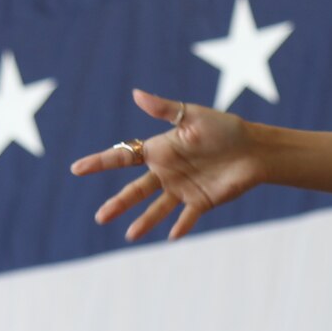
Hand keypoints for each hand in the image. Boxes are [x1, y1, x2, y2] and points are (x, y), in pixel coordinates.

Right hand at [70, 88, 260, 240]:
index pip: (123, 156)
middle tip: (99, 217)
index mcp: (160, 150)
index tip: (76, 169)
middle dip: (117, 204)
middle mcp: (167, 172)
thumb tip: (136, 93)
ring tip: (129, 237)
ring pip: (157, 209)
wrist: (254, 148)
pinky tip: (170, 237)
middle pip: (136, 191)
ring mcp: (183, 189)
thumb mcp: (192, 115)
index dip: (100, 162)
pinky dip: (180, 227)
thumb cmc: (224, 128)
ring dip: (143, 222)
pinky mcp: (202, 202)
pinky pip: (187, 217)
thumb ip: (163, 109)